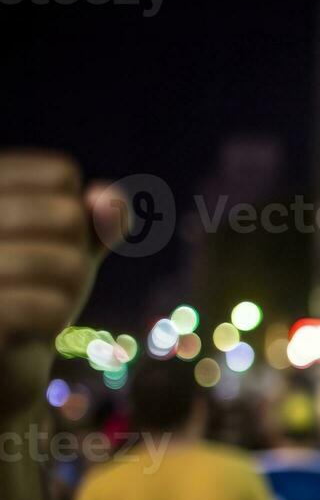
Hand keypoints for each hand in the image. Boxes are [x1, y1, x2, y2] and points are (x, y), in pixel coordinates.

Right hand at [0, 152, 127, 422]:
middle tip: (44, 279)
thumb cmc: (30, 290)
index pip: (61, 174)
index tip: (43, 240)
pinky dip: (57, 316)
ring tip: (39, 301)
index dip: (74, 215)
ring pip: (69, 262)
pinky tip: (37, 324)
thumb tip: (110, 199)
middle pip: (67, 216)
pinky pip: (49, 306)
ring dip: (69, 289)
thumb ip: (95, 221)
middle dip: (75, 253)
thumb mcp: (68, 246)